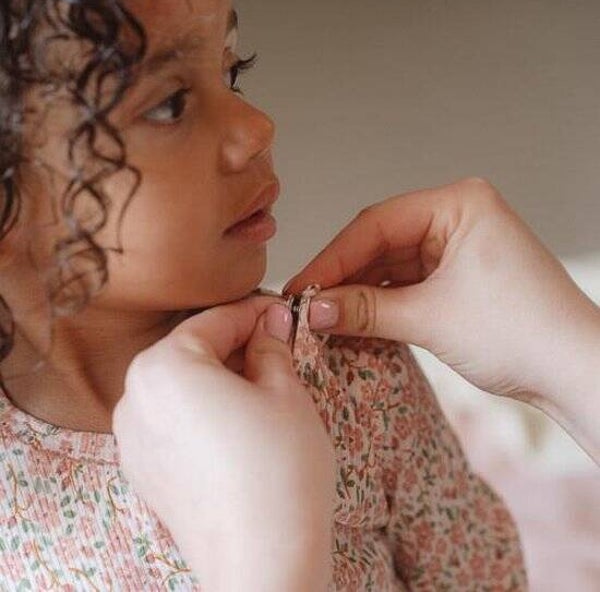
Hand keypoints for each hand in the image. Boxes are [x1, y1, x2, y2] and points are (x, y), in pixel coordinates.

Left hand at [112, 296, 335, 590]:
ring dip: (221, 377)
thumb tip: (270, 322)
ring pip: (182, 386)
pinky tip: (240, 423)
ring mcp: (133, 439)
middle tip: (279, 347)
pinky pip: (173, 420)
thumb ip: (271, 346)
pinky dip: (204, 410)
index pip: (214, 321)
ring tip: (264, 385)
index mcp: (163, 367)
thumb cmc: (278, 473)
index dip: (254, 312)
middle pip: (192, 352)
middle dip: (236, 345)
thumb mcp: (285, 391)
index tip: (280, 313)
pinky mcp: (144, 471)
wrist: (264, 562)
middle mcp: (133, 399)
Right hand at [286, 178, 599, 460]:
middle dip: (343, 277)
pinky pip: (407, 282)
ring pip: (391, 264)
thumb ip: (365, 310)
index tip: (300, 288)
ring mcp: (457, 247)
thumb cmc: (522, 332)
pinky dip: (381, 302)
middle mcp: (457, 218)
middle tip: (307, 306)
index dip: (332, 258)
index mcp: (459, 204)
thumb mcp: (430, 317)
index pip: (376, 224)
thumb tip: (312, 310)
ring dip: (360, 291)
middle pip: (380, 242)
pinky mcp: (457, 276)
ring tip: (326, 317)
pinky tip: (355, 319)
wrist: (576, 371)